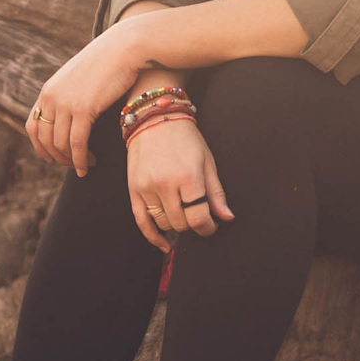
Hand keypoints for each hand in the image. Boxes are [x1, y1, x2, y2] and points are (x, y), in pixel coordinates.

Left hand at [25, 27, 148, 173]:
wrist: (123, 48)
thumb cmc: (107, 63)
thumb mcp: (78, 78)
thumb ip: (69, 95)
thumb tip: (70, 115)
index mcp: (48, 90)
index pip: (32, 126)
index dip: (40, 146)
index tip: (53, 158)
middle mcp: (51, 97)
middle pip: (46, 139)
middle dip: (58, 157)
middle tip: (73, 165)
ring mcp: (65, 103)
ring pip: (61, 144)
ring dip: (72, 161)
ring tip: (86, 166)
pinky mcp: (83, 109)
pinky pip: (77, 143)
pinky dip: (81, 159)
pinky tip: (88, 166)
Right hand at [123, 118, 229, 254]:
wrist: (155, 118)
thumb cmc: (184, 137)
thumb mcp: (207, 161)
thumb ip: (216, 193)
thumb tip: (226, 216)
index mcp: (188, 176)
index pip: (199, 217)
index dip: (208, 227)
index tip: (210, 226)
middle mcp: (165, 184)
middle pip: (181, 224)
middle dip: (192, 224)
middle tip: (196, 215)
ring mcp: (147, 187)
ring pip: (163, 224)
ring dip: (175, 226)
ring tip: (182, 215)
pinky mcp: (133, 190)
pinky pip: (142, 221)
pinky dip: (153, 236)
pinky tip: (163, 242)